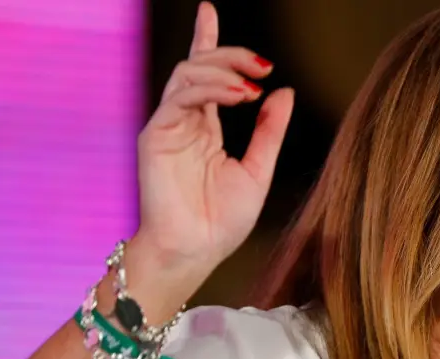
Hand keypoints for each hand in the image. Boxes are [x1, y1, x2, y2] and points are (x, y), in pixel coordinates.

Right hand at [134, 1, 293, 278]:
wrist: (195, 252)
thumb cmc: (220, 222)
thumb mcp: (258, 170)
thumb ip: (269, 131)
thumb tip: (283, 91)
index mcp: (204, 128)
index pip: (205, 74)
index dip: (208, 40)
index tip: (208, 9)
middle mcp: (183, 121)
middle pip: (199, 66)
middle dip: (229, 54)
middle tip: (262, 64)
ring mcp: (167, 126)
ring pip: (188, 74)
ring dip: (222, 70)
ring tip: (252, 84)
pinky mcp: (155, 136)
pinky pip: (179, 97)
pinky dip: (210, 89)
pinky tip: (239, 95)